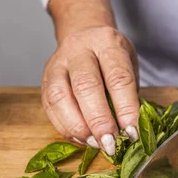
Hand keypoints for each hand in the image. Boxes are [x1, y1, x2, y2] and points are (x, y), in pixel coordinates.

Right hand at [42, 0, 139, 154]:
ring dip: (79, 127)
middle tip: (110, 143)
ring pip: (61, 98)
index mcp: (107, 43)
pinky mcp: (45, 80)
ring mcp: (57, 64)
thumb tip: (129, 130)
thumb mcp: (128, 64)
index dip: (125, 108)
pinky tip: (82, 138)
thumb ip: (129, 93)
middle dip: (99, 121)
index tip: (132, 132)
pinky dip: (66, 128)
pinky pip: (50, 108)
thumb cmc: (111, 55)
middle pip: (86, 86)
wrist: (83, 34)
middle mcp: (79, 50)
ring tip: (95, 143)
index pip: (118, 77)